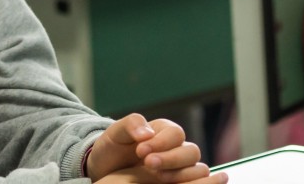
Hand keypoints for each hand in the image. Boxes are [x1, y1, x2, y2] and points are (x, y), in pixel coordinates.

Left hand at [87, 113, 224, 183]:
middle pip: (191, 152)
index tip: (140, 151)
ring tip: (156, 177)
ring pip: (197, 169)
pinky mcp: (177, 183)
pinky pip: (192, 183)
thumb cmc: (112, 148)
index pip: (176, 134)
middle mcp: (176, 149)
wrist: (105, 169)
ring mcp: (179, 168)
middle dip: (171, 158)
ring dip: (179, 173)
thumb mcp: (116, 133)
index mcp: (164, 131)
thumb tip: (148, 133)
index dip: (162, 142)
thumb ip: (131, 125)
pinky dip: (185, 183)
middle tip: (148, 163)